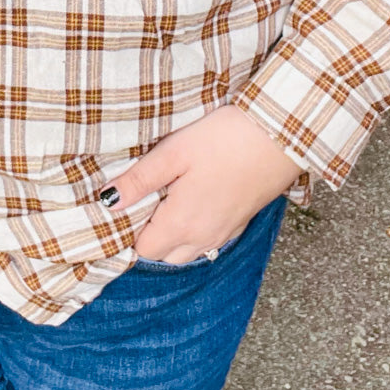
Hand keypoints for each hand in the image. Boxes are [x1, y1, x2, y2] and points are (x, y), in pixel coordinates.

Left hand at [100, 105, 302, 263]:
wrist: (281, 134)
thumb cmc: (225, 140)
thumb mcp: (174, 153)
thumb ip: (139, 180)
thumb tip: (108, 201)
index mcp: (183, 224)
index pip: (142, 249)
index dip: (129, 228)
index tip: (128, 200)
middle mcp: (204, 238)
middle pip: (164, 254)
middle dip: (150, 234)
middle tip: (147, 197)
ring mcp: (225, 232)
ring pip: (187, 250)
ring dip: (173, 234)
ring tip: (170, 196)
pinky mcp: (240, 222)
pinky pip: (209, 239)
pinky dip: (196, 229)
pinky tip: (196, 198)